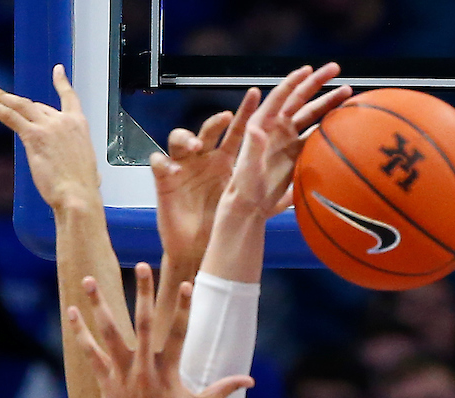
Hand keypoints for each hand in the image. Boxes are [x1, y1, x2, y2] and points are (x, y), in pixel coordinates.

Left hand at [0, 66, 98, 209]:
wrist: (77, 196)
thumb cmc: (83, 190)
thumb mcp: (90, 171)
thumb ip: (85, 167)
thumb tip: (93, 178)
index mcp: (79, 126)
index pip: (69, 98)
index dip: (62, 83)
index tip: (57, 71)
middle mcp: (63, 121)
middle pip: (38, 107)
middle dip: (21, 106)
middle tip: (4, 99)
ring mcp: (47, 127)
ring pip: (20, 105)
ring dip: (2, 96)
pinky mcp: (33, 137)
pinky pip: (10, 117)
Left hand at [67, 263, 252, 397]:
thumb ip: (223, 390)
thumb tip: (250, 381)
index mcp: (169, 373)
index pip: (179, 333)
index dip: (184, 307)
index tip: (185, 284)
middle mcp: (145, 370)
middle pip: (145, 323)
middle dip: (144, 292)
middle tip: (142, 265)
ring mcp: (124, 375)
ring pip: (110, 333)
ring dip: (100, 305)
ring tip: (90, 280)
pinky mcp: (106, 384)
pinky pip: (91, 354)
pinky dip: (81, 333)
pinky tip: (72, 312)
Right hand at [151, 89, 259, 265]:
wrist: (198, 247)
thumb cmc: (221, 224)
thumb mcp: (247, 211)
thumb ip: (273, 199)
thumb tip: (295, 192)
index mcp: (225, 159)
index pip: (236, 130)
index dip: (245, 111)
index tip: (256, 93)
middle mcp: (204, 157)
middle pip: (208, 130)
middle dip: (215, 122)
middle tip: (225, 118)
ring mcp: (184, 166)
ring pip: (180, 139)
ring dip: (186, 138)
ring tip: (194, 146)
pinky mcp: (165, 180)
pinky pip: (158, 164)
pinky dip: (161, 163)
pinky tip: (168, 168)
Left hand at [228, 62, 351, 217]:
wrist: (250, 205)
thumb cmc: (244, 187)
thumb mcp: (248, 167)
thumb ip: (253, 148)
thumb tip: (255, 129)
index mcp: (262, 123)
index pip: (280, 96)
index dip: (294, 81)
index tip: (309, 69)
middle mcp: (276, 127)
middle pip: (299, 99)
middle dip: (317, 82)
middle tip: (336, 68)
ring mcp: (287, 139)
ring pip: (311, 115)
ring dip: (328, 103)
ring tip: (348, 92)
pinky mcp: (296, 153)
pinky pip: (314, 135)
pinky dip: (328, 127)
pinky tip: (343, 120)